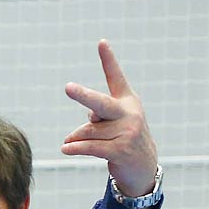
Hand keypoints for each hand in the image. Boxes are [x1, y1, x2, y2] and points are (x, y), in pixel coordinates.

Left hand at [61, 41, 157, 197]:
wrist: (143, 166)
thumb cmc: (122, 138)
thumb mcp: (113, 122)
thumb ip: (97, 118)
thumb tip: (82, 128)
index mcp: (127, 100)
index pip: (116, 77)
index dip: (108, 60)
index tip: (101, 42)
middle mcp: (129, 113)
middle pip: (100, 104)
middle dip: (83, 96)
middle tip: (67, 87)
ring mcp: (127, 132)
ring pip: (88, 131)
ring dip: (76, 138)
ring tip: (72, 142)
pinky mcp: (121, 150)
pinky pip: (90, 146)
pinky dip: (75, 148)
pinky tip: (65, 148)